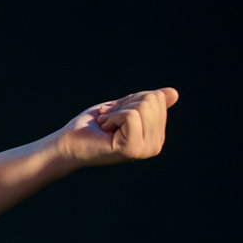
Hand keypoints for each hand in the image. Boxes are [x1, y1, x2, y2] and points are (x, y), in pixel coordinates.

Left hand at [55, 87, 178, 167]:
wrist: (68, 143)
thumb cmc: (92, 126)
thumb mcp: (123, 108)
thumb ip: (147, 102)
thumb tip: (174, 93)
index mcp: (156, 135)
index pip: (157, 98)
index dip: (131, 100)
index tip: (115, 115)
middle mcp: (156, 145)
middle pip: (151, 101)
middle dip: (124, 105)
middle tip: (109, 121)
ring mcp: (146, 149)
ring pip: (142, 107)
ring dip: (116, 112)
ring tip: (106, 126)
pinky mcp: (133, 149)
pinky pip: (131, 116)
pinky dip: (113, 117)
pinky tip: (105, 130)